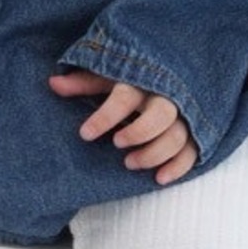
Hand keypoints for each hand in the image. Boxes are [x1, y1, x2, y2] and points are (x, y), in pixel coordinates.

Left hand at [48, 71, 197, 184]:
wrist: (173, 70)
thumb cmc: (133, 76)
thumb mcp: (108, 75)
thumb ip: (83, 82)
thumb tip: (52, 84)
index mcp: (142, 79)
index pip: (125, 97)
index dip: (105, 117)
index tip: (85, 134)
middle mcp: (166, 96)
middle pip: (161, 116)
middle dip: (138, 134)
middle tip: (117, 144)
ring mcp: (184, 114)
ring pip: (177, 137)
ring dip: (154, 154)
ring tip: (130, 164)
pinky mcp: (195, 131)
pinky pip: (192, 151)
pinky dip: (179, 167)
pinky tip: (159, 178)